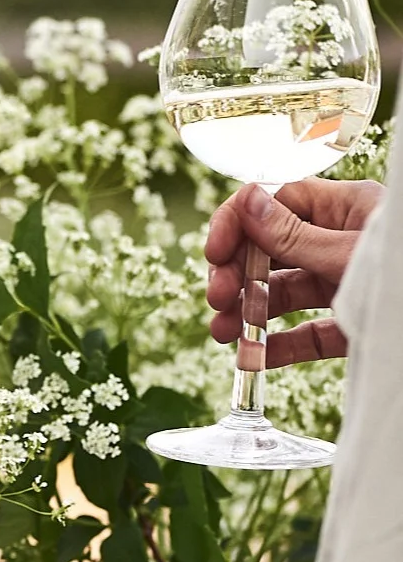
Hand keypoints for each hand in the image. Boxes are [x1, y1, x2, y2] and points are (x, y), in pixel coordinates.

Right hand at [206, 178, 384, 367]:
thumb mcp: (348, 253)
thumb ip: (295, 235)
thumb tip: (247, 201)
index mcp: (345, 208)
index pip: (276, 203)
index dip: (239, 223)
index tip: (214, 252)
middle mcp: (339, 243)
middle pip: (271, 251)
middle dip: (237, 274)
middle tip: (217, 300)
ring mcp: (341, 285)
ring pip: (281, 294)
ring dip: (246, 313)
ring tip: (222, 334)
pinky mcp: (347, 326)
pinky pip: (302, 335)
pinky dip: (273, 348)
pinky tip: (250, 359)